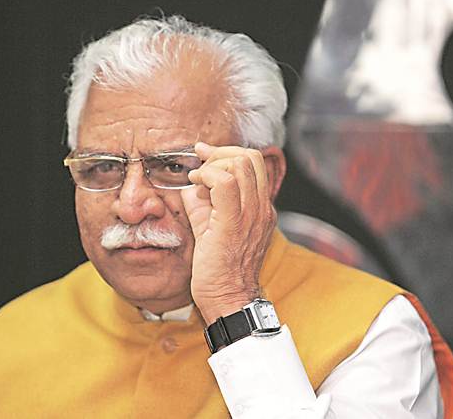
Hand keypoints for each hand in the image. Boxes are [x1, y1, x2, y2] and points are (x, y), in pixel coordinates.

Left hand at [180, 142, 276, 323]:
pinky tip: (196, 186)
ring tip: (198, 179)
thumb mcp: (210, 227)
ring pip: (242, 163)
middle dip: (221, 154)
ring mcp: (251, 215)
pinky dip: (208, 176)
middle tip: (200, 167)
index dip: (227, 153)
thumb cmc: (218, 270)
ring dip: (214, 164)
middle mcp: (261, 208)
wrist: (228, 299)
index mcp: (261, 208)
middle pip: (251, 157)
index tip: (204, 157)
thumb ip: (203, 202)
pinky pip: (226, 182)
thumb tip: (190, 184)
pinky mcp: (233, 223)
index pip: (254, 163)